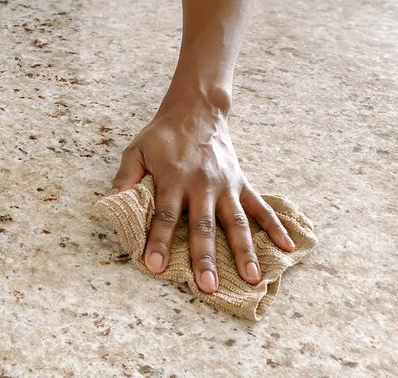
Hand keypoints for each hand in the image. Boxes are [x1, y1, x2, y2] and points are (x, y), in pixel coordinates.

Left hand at [111, 92, 294, 292]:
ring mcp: (225, 186)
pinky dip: (275, 226)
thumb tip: (109, 201)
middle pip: (203, 225)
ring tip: (252, 278)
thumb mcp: (136, 150)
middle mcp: (202, 185)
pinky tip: (287, 247)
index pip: (165, 215)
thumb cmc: (163, 135)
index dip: (158, 241)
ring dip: (244, 251)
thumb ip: (125, 176)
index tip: (154, 265)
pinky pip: (261, 207)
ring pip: (236, 223)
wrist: (197, 111)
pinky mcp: (242, 183)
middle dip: (205, 257)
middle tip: (207, 285)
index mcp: (173, 179)